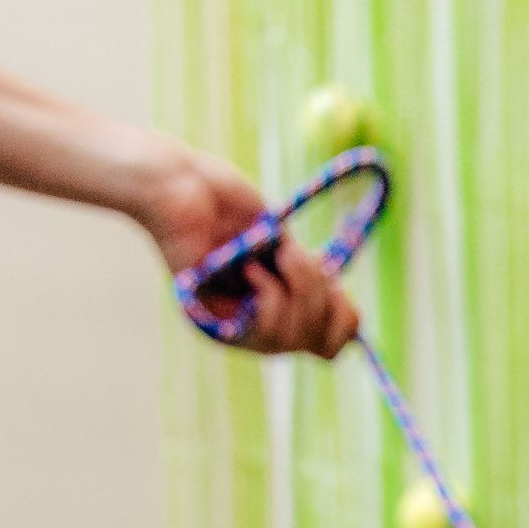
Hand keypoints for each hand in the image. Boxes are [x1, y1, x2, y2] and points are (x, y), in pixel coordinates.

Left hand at [140, 145, 358, 358]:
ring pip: (295, 341)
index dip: (345, 321)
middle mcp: (260, 321)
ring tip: (277, 255)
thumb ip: (311, 278)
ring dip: (299, 292)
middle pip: (321, 344)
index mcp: (279, 302)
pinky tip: (251, 267)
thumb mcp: (283, 240)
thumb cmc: (221, 196)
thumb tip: (353, 323)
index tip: (338, 284)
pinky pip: (265, 334)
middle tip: (295, 256)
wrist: (176, 182)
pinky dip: (269, 298)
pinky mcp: (215, 324)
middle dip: (322, 297)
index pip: (329, 343)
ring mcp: (238, 326)